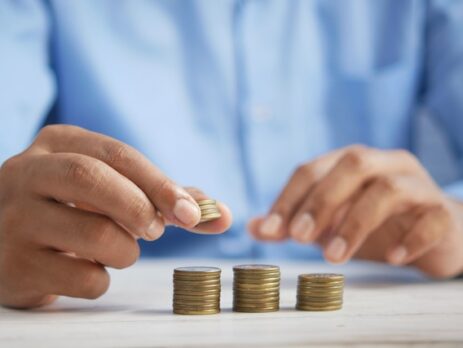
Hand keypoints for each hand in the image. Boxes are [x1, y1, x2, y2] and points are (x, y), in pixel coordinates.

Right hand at [0, 125, 231, 307]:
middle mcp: (27, 173)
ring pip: (95, 235)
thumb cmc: (76, 207)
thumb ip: (166, 198)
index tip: (192, 213)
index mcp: (58, 144)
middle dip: (140, 208)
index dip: (160, 184)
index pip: (118, 154)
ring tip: (116, 248)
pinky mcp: (14, 266)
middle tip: (156, 230)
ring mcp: (14, 219)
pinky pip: (82, 278)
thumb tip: (221, 215)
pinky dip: (102, 279)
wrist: (11, 239)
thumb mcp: (111, 188)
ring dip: (125, 250)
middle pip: (93, 179)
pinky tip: (86, 268)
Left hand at [249, 145, 462, 277]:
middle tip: (299, 238)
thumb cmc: (375, 224)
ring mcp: (417, 184)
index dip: (288, 198)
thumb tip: (253, 228)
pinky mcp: (443, 211)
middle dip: (321, 201)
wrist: (435, 233)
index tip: (270, 230)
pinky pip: (431, 218)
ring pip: (388, 189)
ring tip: (334, 257)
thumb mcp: (328, 223)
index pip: (312, 169)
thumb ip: (293, 223)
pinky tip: (392, 258)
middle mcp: (384, 164)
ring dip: (356, 223)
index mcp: (351, 162)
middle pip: (352, 165)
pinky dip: (410, 238)